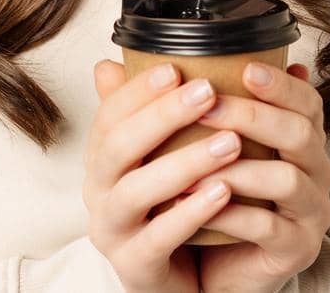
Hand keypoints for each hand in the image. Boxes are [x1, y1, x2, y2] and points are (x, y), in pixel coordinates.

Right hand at [85, 59, 244, 292]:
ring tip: (231, 142)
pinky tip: (224, 191)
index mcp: (102, 159)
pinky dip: (192, 213)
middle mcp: (98, 192)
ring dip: (185, 163)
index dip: (139, 90)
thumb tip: (134, 58)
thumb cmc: (165, 208)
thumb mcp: (158, 157)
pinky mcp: (134, 266)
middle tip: (208, 92)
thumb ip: (151, 112)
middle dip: (163, 116)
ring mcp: (112, 231)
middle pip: (118, 147)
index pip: (109, 115)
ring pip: (137, 192)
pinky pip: (160, 237)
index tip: (177, 67)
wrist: (171, 277)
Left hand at [190, 62, 329, 292]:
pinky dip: (230, 215)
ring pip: (286, 179)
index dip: (281, 83)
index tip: (245, 68)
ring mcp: (311, 211)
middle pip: (300, 133)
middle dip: (252, 116)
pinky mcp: (298, 248)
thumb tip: (122, 64)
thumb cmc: (218, 198)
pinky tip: (198, 206)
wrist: (223, 265)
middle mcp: (316, 171)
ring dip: (237, 168)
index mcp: (301, 140)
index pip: (307, 101)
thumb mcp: (204, 149)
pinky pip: (267, 228)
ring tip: (192, 162)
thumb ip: (180, 107)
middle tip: (206, 107)